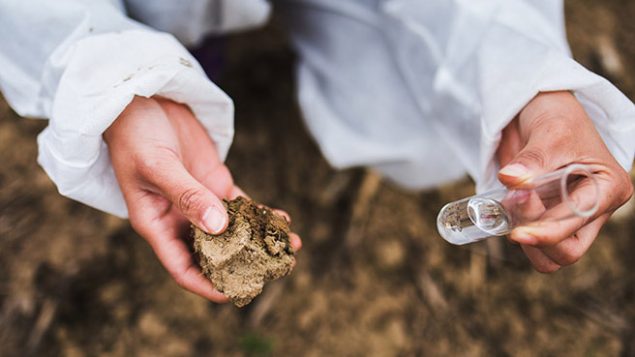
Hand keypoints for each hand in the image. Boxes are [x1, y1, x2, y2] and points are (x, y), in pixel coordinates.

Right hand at [104, 96, 301, 299]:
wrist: (140, 97)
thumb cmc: (135, 134)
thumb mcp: (157, 166)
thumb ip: (187, 196)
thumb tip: (219, 228)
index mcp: (157, 224)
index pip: (182, 267)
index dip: (207, 285)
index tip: (234, 294)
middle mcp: (179, 219)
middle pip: (214, 253)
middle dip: (244, 264)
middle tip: (277, 269)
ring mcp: (200, 201)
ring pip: (234, 230)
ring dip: (260, 240)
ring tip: (291, 246)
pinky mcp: (215, 182)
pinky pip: (241, 205)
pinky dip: (260, 214)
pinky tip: (281, 220)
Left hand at [496, 91, 632, 272]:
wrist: (540, 108)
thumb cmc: (557, 116)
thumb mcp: (550, 132)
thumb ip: (532, 159)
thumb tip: (511, 179)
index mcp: (608, 190)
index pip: (578, 229)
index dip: (547, 234)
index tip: (517, 232)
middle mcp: (593, 209)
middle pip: (567, 252)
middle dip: (536, 237)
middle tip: (514, 203)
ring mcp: (568, 215)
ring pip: (548, 254)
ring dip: (523, 237)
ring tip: (511, 200)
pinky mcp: (546, 215)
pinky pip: (531, 240)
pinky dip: (515, 229)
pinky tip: (507, 204)